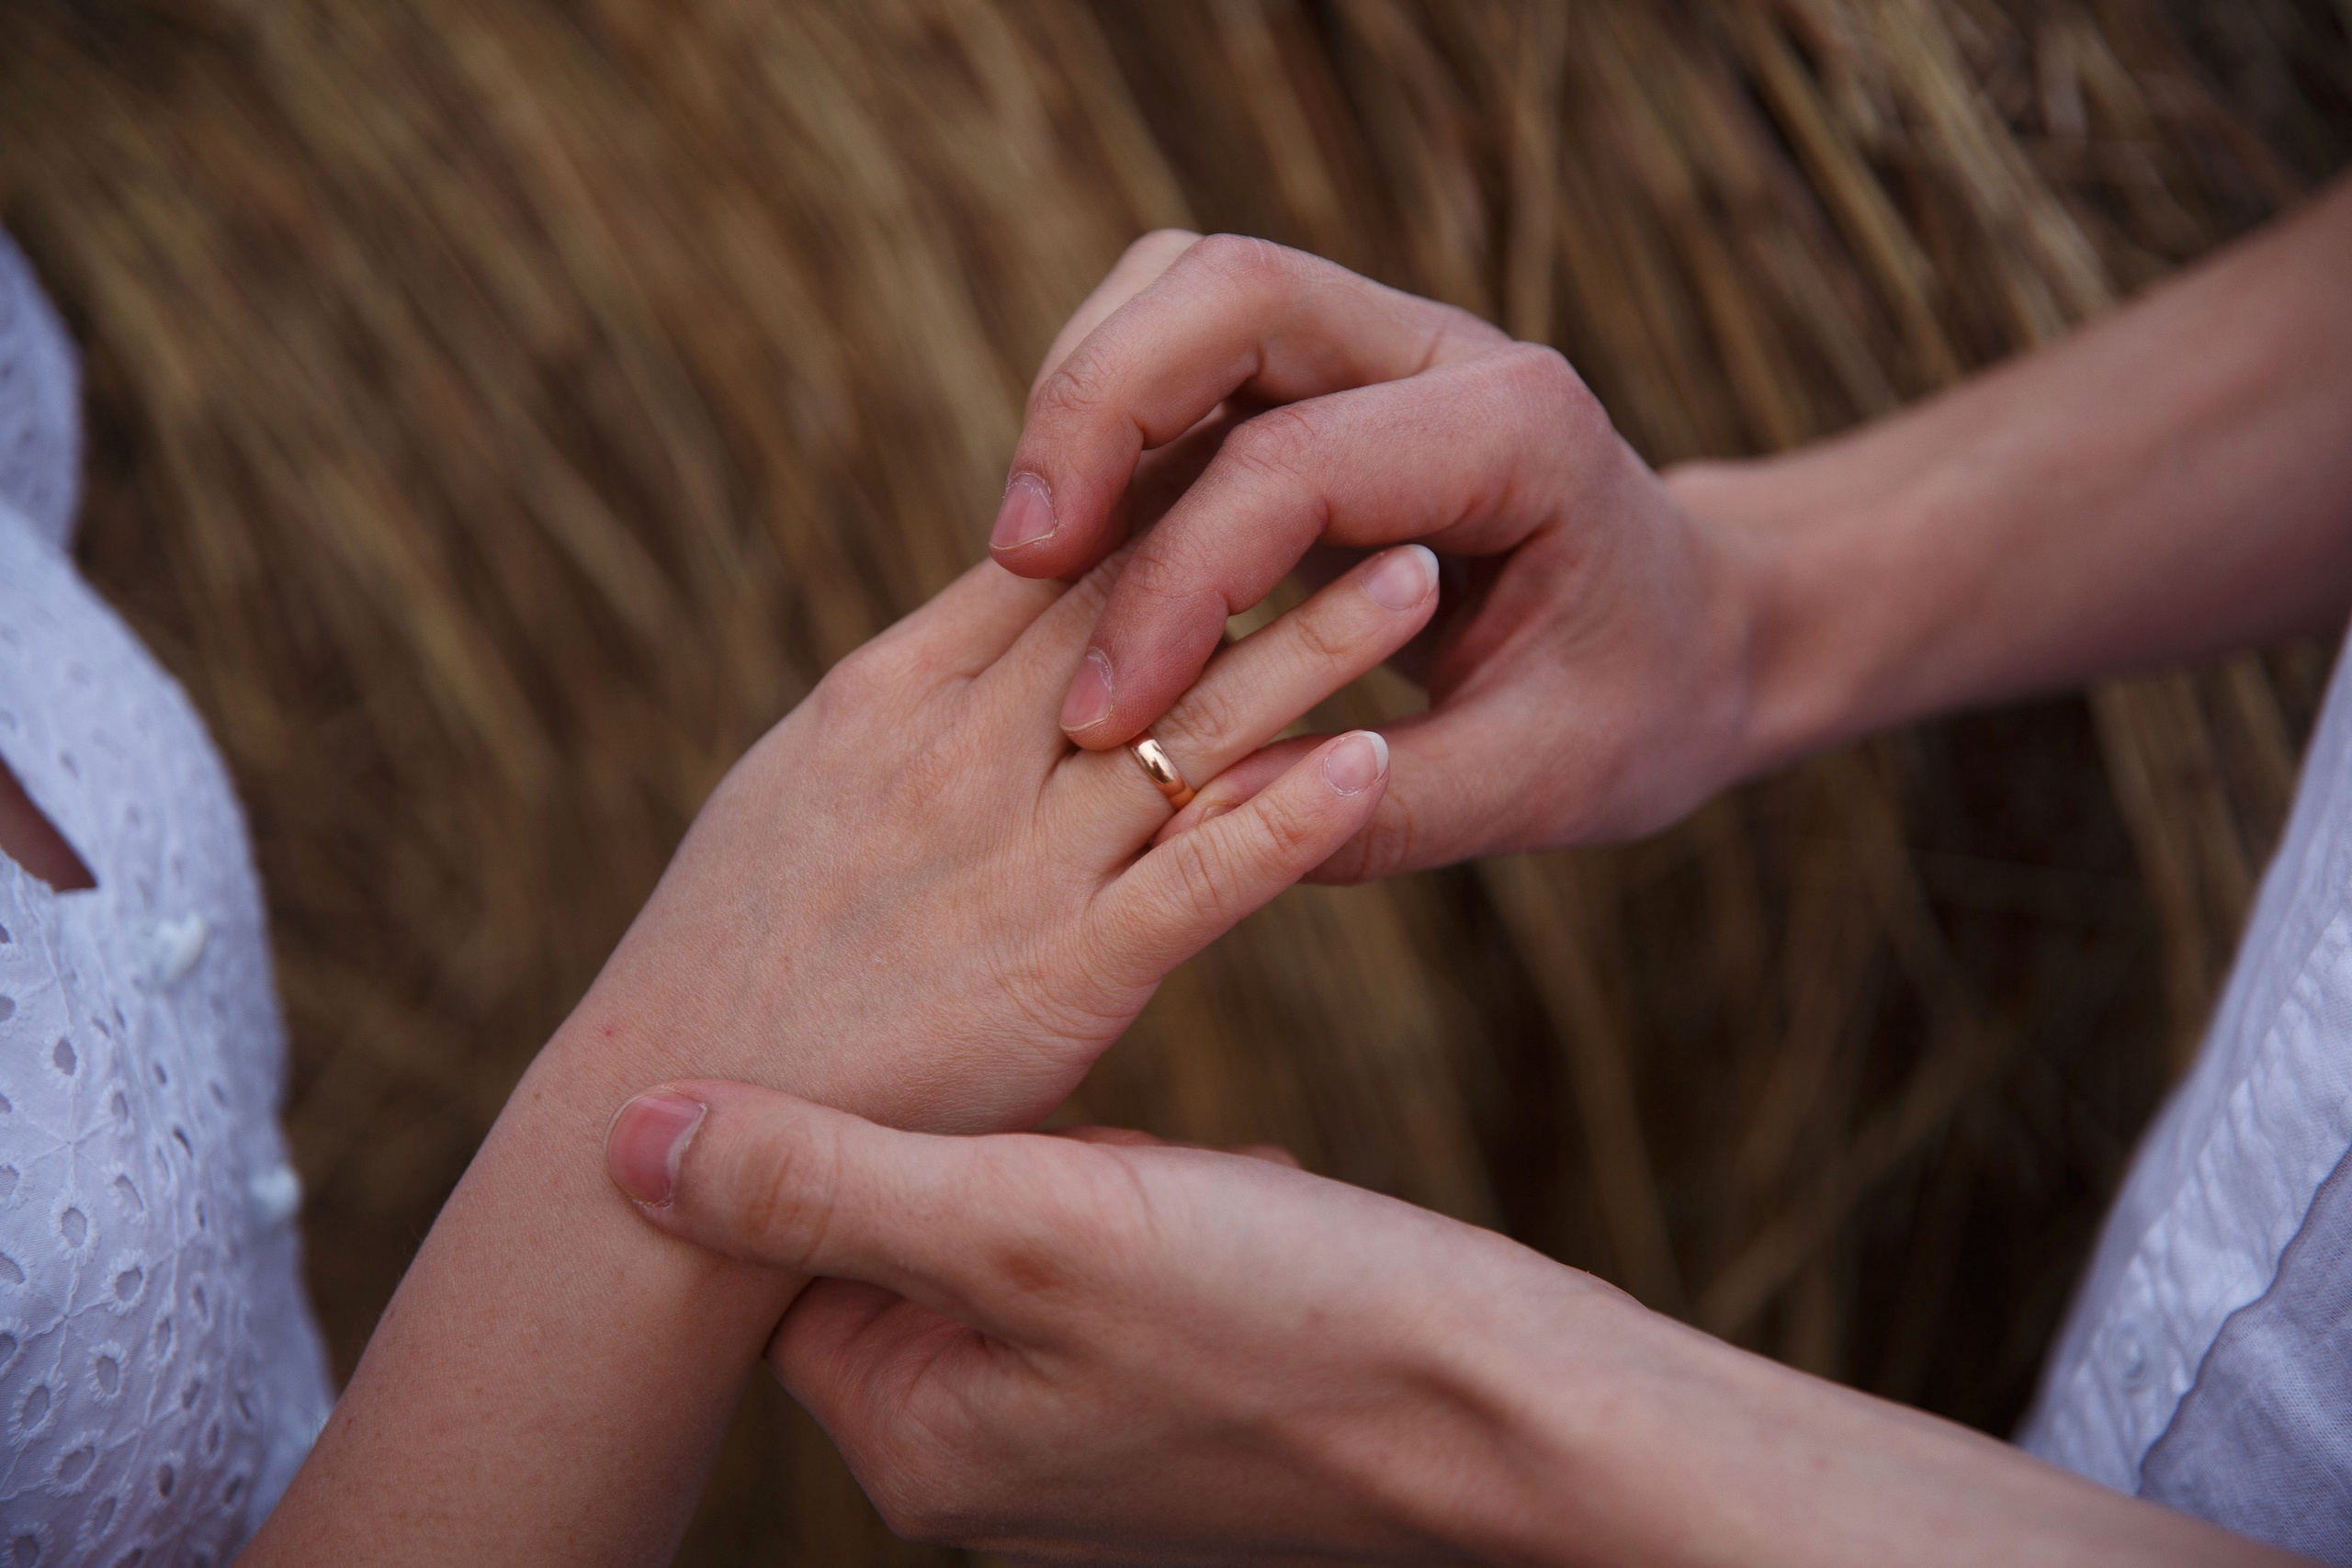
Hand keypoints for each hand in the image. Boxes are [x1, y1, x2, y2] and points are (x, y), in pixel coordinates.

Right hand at [574, 541, 1439, 1132]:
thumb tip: (995, 631)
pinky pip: (1194, 885)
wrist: (662, 1121)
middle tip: (1381, 460)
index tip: (1265, 436)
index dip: (1171, 487)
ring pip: (1191, 726)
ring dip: (1315, 646)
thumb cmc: (723, 959)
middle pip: (1140, 606)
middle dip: (1266, 527)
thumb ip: (909, 707)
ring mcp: (1012, 864)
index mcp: (889, 694)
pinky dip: (1289, 820)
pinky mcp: (1058, 980)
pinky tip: (1376, 762)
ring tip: (1420, 573)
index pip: (1054, 556)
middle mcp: (957, 756)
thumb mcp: (799, 786)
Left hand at [608, 1078, 1617, 1562]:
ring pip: (1036, 1239)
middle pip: (927, 1233)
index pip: (810, 1239)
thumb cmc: (1286, 1325)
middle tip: (1110, 1142)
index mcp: (909, 1435)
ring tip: (1198, 1193)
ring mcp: (1081, 1456)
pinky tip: (1251, 1216)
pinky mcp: (1174, 1423)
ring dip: (1104, 1174)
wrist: (1521, 1428)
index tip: (961, 1039)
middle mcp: (978, 1467)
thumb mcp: (1034, 1232)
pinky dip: (1177, 1217)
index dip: (889, 1117)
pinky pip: (1126, 1277)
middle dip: (1021, 1149)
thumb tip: (614, 1145)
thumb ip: (823, 1181)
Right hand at [986, 232, 1762, 878]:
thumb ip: (1394, 809)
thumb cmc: (1643, 703)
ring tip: (1027, 552)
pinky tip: (1074, 546)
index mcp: (1520, 433)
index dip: (1176, 585)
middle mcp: (1444, 352)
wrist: (1704, 632)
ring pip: (1184, 289)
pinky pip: (1182, 351)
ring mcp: (1378, 346)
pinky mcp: (1323, 379)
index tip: (1107, 718)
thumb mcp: (1550, 782)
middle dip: (1094, 410)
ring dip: (1084, 398)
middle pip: (1225, 290)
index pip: (1296, 463)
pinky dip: (1107, 425)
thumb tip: (1205, 813)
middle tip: (1017, 560)